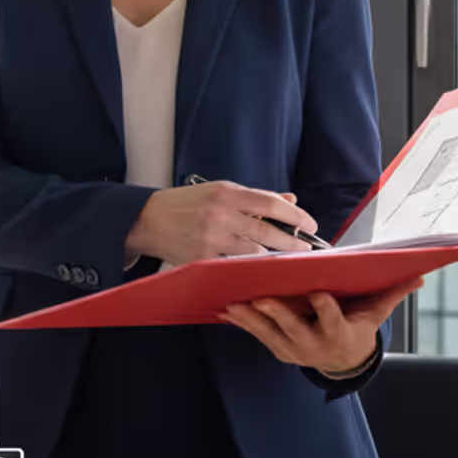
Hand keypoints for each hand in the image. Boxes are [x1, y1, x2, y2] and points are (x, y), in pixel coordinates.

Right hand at [124, 181, 319, 264]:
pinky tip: (256, 267)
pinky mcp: (202, 259)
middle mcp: (220, 215)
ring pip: (254, 252)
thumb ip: (254, 196)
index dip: (296, 215)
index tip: (310, 224)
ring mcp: (211, 239)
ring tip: (282, 258)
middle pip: (268, 231)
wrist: (147, 219)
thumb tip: (288, 200)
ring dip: (271, 256)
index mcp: (226, 193)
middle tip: (306, 247)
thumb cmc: (184, 203)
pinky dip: (247, 266)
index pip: (271, 204)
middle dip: (292, 241)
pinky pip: (234, 265)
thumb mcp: (219, 190)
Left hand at [223, 277, 424, 373]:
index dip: (325, 308)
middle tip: (262, 299)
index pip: (333, 319)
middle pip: (294, 328)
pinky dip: (242, 323)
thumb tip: (419, 275)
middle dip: (278, 315)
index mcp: (339, 333)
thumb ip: (393, 293)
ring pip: (270, 333)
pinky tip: (226, 311)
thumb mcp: (376, 313)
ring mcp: (294, 349)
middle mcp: (315, 344)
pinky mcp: (278, 348)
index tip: (317, 293)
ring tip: (234, 304)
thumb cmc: (358, 327)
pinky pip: (258, 335)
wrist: (343, 362)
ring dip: (251, 319)